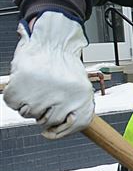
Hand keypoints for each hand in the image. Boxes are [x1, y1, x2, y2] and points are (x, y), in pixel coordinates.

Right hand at [4, 12, 93, 138]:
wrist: (54, 39)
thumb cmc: (63, 63)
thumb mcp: (78, 85)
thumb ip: (74, 108)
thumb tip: (56, 131)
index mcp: (82, 97)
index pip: (74, 125)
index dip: (62, 129)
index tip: (53, 127)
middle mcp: (65, 97)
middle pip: (46, 121)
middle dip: (40, 111)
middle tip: (41, 95)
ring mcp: (44, 91)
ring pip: (28, 113)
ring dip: (26, 103)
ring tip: (33, 88)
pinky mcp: (24, 85)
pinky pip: (13, 102)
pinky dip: (14, 96)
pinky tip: (22, 85)